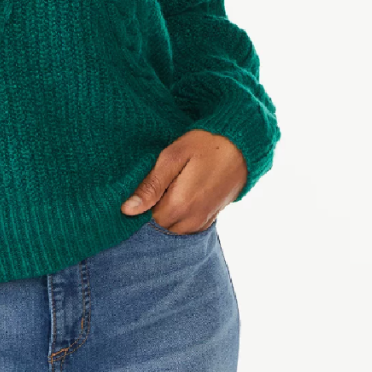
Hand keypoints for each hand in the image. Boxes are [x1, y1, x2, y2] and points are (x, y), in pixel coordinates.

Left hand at [120, 129, 247, 232]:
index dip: (144, 201)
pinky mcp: (212, 217)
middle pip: (161, 224)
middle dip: (156, 207)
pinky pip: (189, 226)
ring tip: (176, 184)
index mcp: (179, 205)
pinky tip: (186, 191)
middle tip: (164, 180)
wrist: (243, 144)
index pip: (147, 219)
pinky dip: (183, 213)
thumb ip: (151, 186)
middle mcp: (192, 220)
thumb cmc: (206, 145)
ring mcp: (204, 221)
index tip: (150, 182)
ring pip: (175, 227)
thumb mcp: (173, 157)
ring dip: (170, 211)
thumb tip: (127, 210)